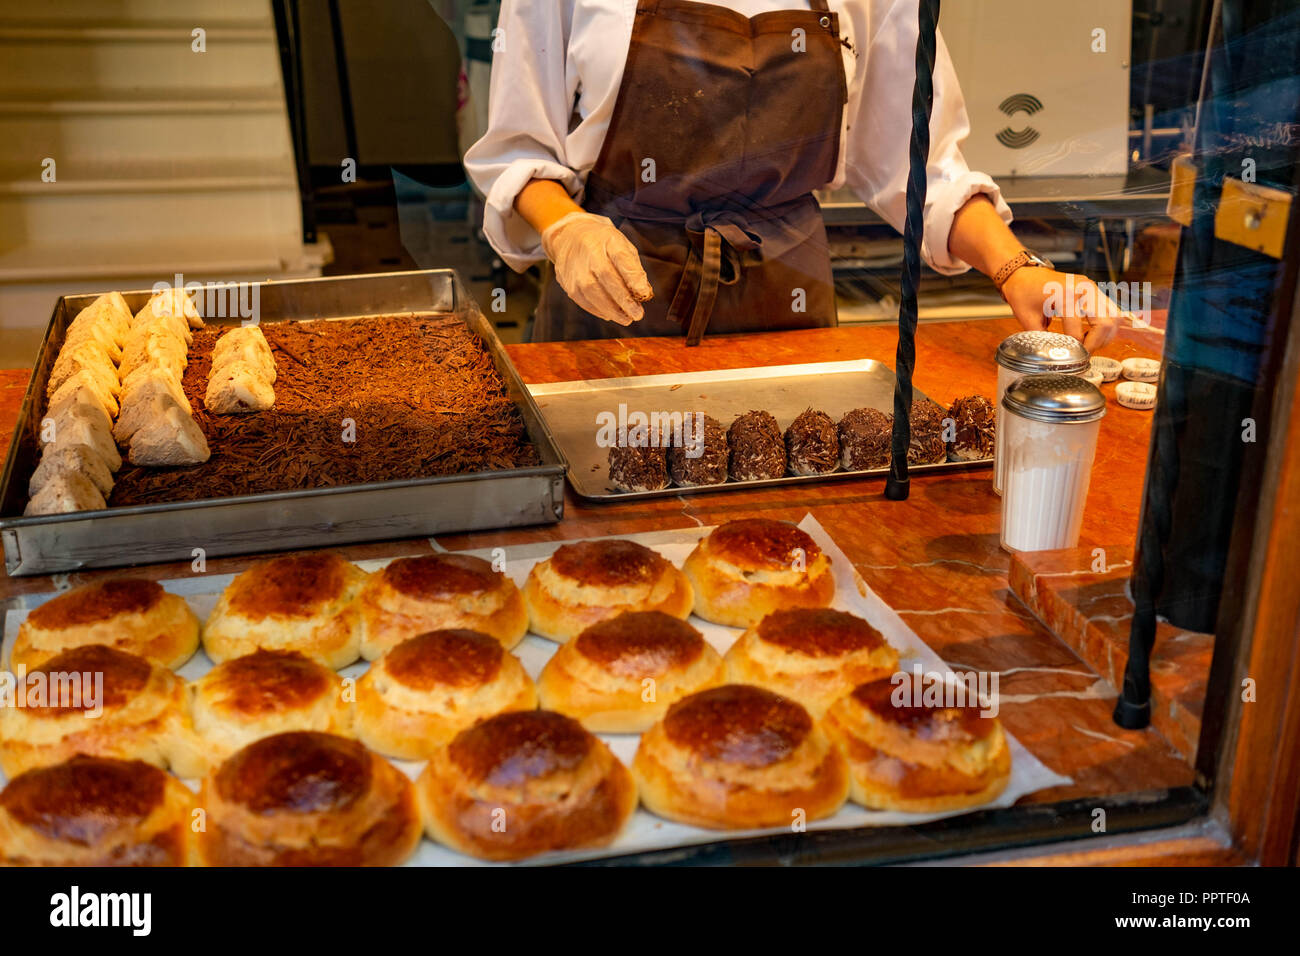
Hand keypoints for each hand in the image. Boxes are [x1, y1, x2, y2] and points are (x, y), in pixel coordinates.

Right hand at [541, 211, 652, 325]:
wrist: (570, 238)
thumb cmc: (603, 245)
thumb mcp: (622, 246)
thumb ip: (633, 267)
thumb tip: (643, 293)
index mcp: (608, 240)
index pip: (621, 257)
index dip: (633, 276)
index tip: (644, 293)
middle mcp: (590, 253)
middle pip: (607, 277)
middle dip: (624, 299)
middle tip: (638, 314)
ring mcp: (577, 269)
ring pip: (594, 293)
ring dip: (612, 310)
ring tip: (627, 319)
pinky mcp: (569, 285)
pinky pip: (585, 301)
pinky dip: (600, 311)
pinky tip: (611, 315)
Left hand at [1001, 268, 1125, 352]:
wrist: (1023, 274)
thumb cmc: (1023, 293)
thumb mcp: (1028, 320)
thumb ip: (1043, 339)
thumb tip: (1054, 356)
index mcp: (1065, 296)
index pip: (1078, 332)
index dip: (1075, 349)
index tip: (1071, 357)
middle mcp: (1083, 289)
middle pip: (1105, 324)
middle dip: (1096, 344)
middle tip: (1084, 352)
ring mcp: (1091, 286)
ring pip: (1113, 317)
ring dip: (1104, 334)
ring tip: (1089, 342)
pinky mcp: (1093, 288)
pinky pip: (1109, 309)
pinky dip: (1105, 324)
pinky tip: (1091, 332)